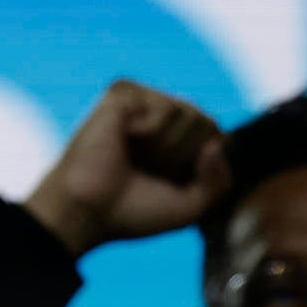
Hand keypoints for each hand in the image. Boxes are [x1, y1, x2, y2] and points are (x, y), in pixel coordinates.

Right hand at [23, 80, 230, 255]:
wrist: (87, 211)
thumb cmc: (131, 212)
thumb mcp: (189, 207)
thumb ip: (219, 181)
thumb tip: (220, 142)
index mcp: (175, 139)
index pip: (218, 137)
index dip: (198, 168)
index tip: (164, 183)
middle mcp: (160, 115)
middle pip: (208, 123)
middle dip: (182, 158)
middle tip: (145, 170)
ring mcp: (142, 102)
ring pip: (190, 113)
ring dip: (165, 148)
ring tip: (133, 156)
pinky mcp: (124, 93)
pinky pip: (166, 107)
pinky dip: (149, 132)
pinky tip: (123, 137)